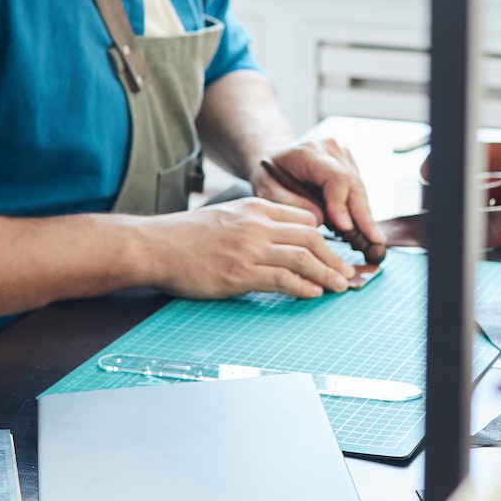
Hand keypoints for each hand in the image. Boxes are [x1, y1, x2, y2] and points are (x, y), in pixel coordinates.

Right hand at [139, 198, 356, 298]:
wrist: (155, 246)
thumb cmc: (186, 236)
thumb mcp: (227, 217)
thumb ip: (255, 225)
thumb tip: (280, 242)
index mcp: (255, 207)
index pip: (303, 220)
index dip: (324, 238)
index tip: (333, 253)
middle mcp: (257, 224)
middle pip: (311, 238)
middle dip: (333, 258)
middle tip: (346, 273)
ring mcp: (249, 248)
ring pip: (303, 258)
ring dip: (327, 274)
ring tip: (339, 286)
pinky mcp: (240, 273)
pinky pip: (283, 279)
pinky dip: (304, 287)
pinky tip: (313, 293)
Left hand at [252, 138, 381, 244]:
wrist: (274, 156)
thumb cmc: (269, 175)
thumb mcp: (268, 190)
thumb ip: (290, 204)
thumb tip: (321, 219)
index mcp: (308, 153)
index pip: (335, 178)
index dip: (342, 204)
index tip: (346, 229)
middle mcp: (330, 149)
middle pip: (353, 183)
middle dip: (364, 215)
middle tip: (375, 240)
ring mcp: (342, 154)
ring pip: (360, 188)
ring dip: (365, 214)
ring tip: (372, 240)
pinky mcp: (349, 164)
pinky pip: (358, 190)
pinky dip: (360, 209)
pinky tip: (363, 229)